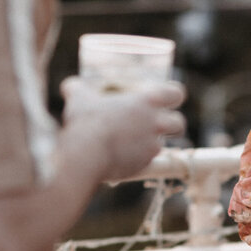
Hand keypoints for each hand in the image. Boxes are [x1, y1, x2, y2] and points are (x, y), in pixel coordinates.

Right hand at [61, 77, 185, 182]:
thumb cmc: (86, 121)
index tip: (168, 99)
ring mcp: (152, 145)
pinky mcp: (144, 164)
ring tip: (137, 143)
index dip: (173, 96)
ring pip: (164, 145)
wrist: (87, 154)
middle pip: (180, 123)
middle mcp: (155, 123)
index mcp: (146, 101)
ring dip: (154, 144)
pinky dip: (139, 160)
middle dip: (173, 125)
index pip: (176, 93)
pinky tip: (123, 159)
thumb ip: (77, 89)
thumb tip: (70, 86)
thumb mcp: (78, 98)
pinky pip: (148, 161)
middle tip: (159, 125)